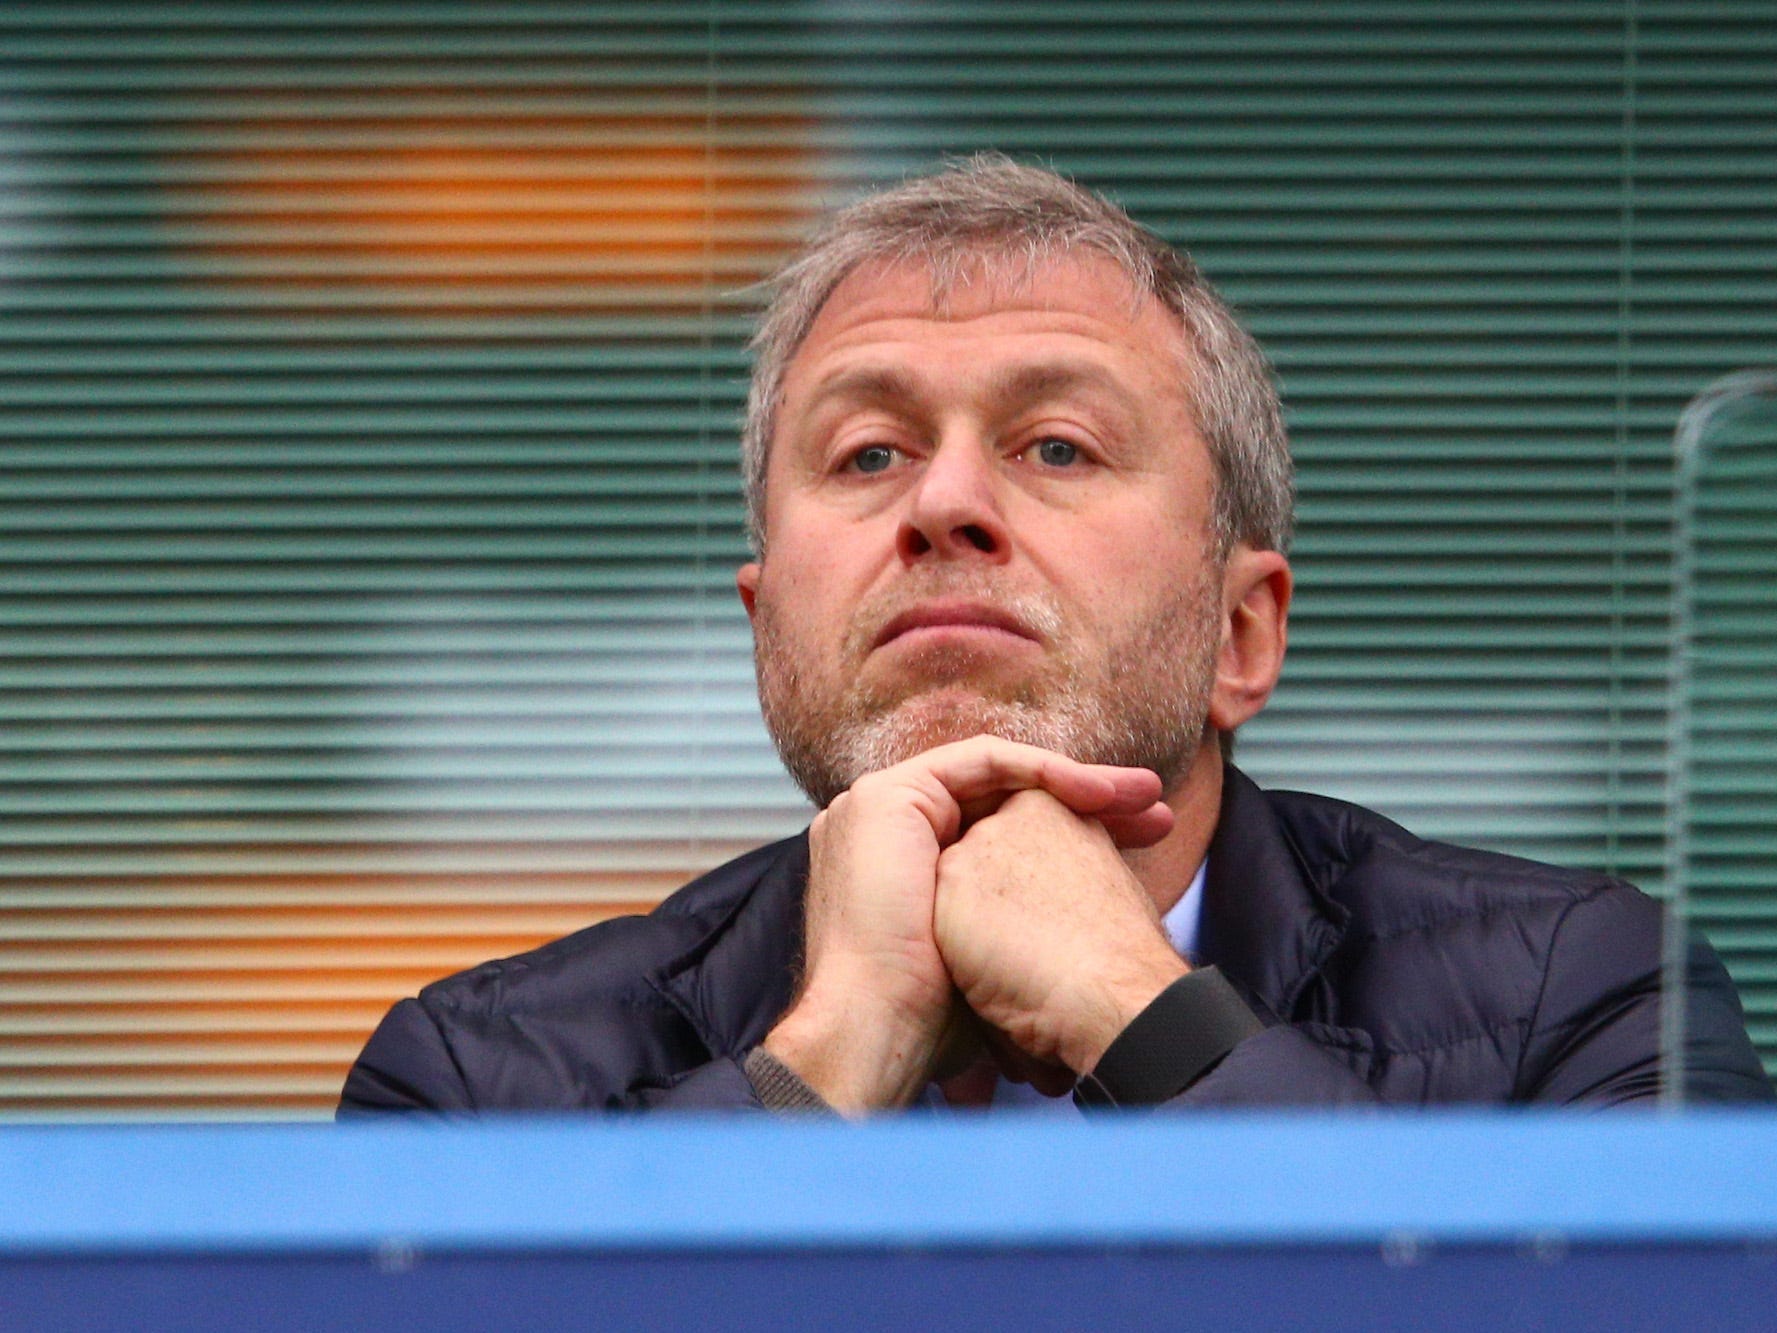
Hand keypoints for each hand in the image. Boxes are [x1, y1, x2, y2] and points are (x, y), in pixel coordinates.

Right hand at [762, 736, 1169, 1113]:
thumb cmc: (934, 1016)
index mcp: (913, 868)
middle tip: (1155, 813)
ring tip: (1142, 797)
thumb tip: (1071, 947)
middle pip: (1007, 798)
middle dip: (1090, 800)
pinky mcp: (889, 794)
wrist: (883, 1024)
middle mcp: (896, 832)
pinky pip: (982, 762)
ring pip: (1000, 776)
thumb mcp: (988, 959)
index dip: (1079, 832)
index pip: (1005, 829)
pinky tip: (1097, 793)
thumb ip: (1014, 924)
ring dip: (1078, 780)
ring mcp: (884, 807)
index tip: (1142, 845)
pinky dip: (1043, 771)